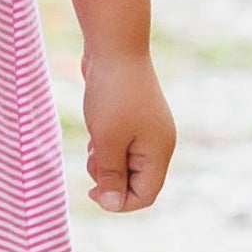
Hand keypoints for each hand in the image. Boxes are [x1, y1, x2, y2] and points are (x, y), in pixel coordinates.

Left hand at [83, 48, 173, 211]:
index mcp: (159, 152)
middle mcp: (158, 143)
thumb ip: (111, 175)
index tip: (92, 191)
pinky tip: (95, 131)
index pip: (146, 195)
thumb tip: (113, 203)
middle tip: (91, 159)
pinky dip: (106, 146)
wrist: (115, 47)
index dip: (119, 201)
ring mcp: (148, 130)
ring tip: (93, 143)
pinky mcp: (135, 118)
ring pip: (126, 164)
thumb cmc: (112, 95)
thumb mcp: (107, 140)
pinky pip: (121, 145)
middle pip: (136, 181)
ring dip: (105, 162)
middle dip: (110, 179)